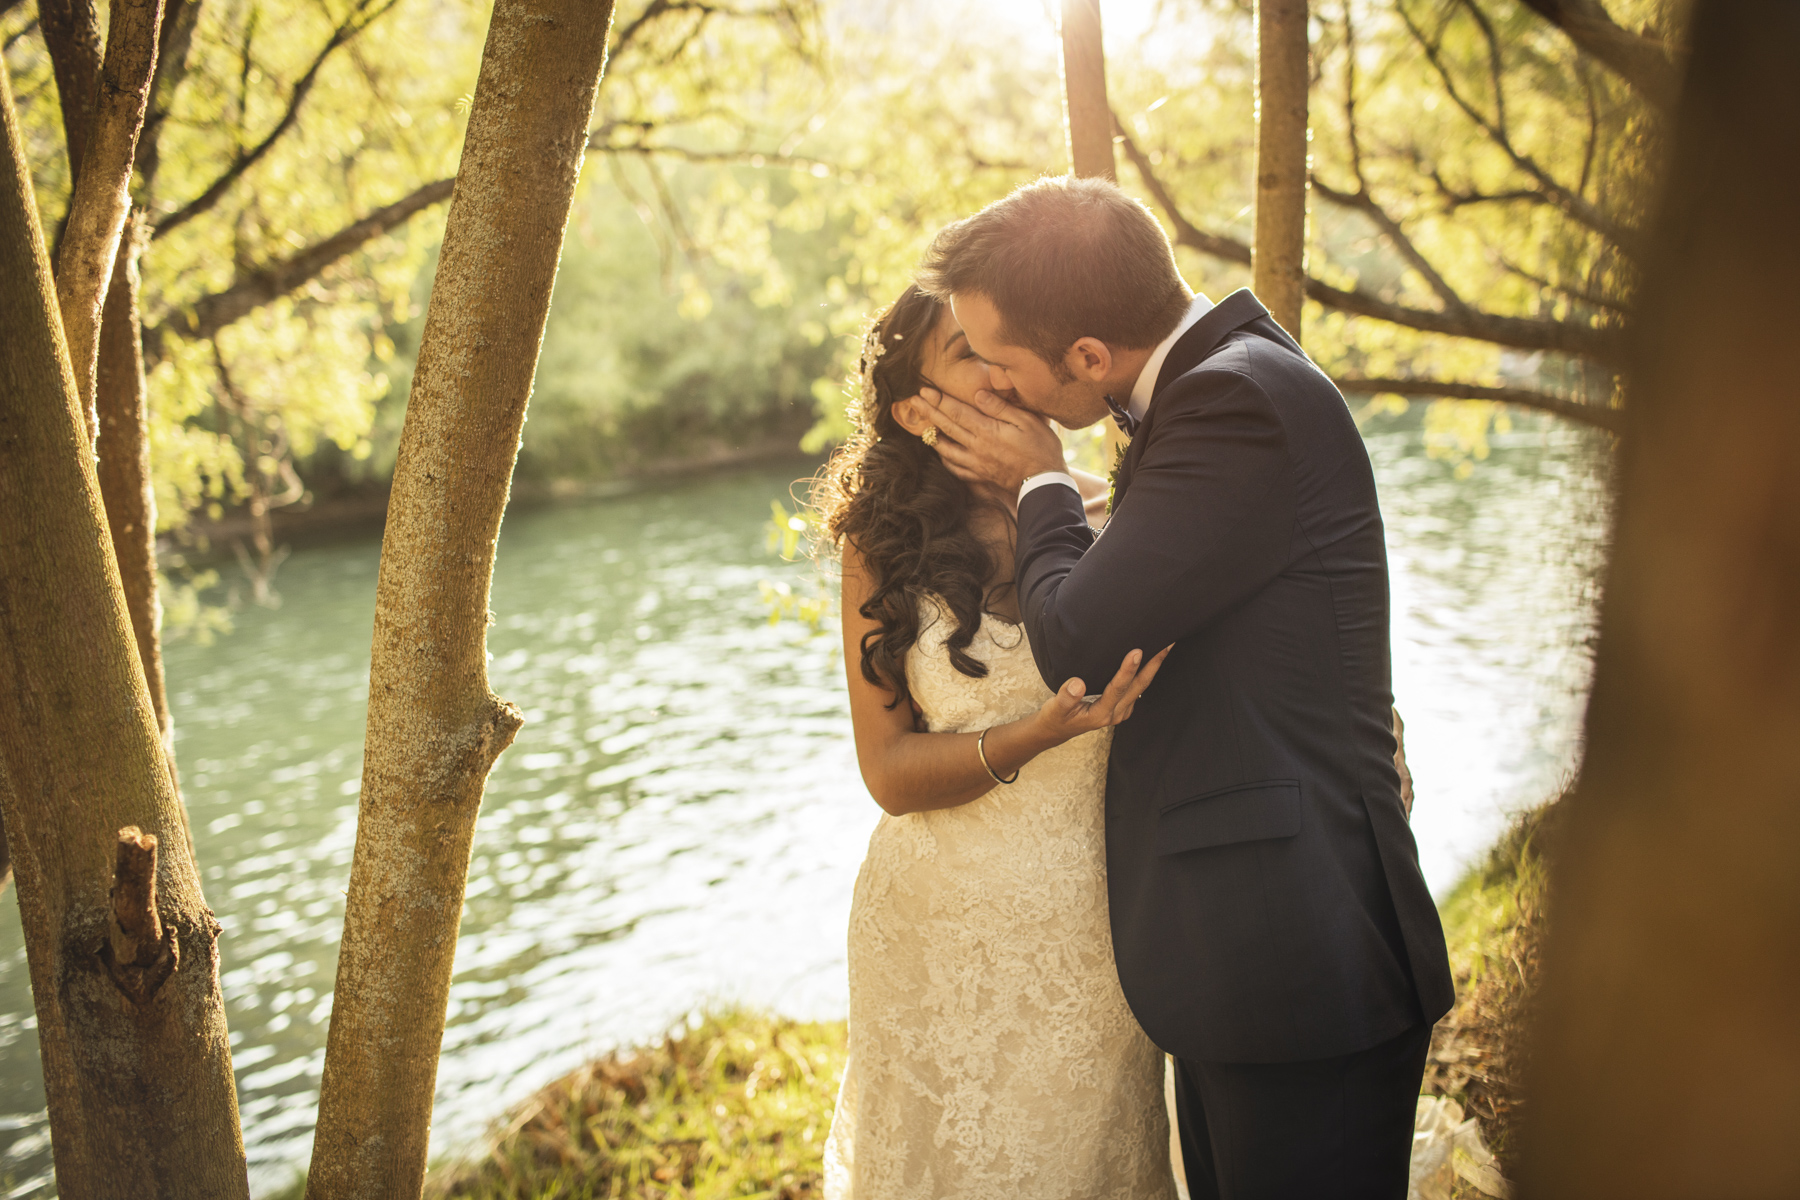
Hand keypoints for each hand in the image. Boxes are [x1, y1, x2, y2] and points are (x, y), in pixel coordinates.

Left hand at [915, 386, 1064, 493]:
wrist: (1044, 484)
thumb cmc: (1041, 449)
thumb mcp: (1027, 421)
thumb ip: (1000, 408)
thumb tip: (978, 395)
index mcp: (987, 431)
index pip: (956, 412)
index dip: (939, 401)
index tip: (924, 391)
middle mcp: (976, 447)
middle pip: (946, 427)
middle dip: (928, 412)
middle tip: (913, 401)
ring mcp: (976, 464)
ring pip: (946, 449)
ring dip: (931, 436)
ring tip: (920, 426)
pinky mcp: (980, 476)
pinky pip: (955, 468)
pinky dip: (945, 459)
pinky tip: (941, 453)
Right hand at [1031, 645, 1173, 744]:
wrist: (1058, 730)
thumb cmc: (1056, 716)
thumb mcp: (1055, 708)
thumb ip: (1066, 697)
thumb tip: (1078, 683)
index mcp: (1101, 714)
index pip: (1118, 688)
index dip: (1128, 670)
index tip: (1137, 651)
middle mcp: (1116, 713)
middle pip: (1139, 686)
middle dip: (1154, 664)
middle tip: (1166, 643)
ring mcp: (1122, 711)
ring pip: (1142, 686)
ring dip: (1154, 666)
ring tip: (1165, 645)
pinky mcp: (1122, 706)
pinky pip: (1137, 687)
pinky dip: (1146, 671)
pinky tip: (1151, 657)